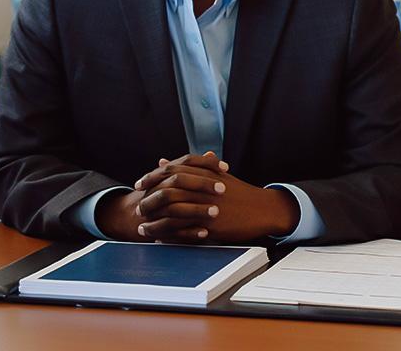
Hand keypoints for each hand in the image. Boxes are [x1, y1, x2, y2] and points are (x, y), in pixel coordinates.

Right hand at [94, 153, 226, 241]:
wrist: (134, 214)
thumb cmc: (164, 194)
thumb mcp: (177, 179)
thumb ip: (194, 169)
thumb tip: (211, 154)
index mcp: (165, 173)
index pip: (186, 161)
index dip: (206, 162)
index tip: (225, 168)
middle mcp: (157, 186)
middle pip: (179, 180)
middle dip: (202, 184)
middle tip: (223, 188)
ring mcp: (154, 207)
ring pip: (174, 206)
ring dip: (196, 210)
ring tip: (216, 212)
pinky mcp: (155, 227)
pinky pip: (172, 230)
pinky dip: (189, 232)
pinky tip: (205, 233)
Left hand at [134, 152, 299, 243]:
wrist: (262, 208)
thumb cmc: (238, 192)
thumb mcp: (214, 175)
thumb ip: (187, 168)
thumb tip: (162, 160)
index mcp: (203, 173)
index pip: (170, 171)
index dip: (152, 178)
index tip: (139, 184)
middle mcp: (203, 188)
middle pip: (167, 192)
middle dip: (149, 200)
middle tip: (138, 208)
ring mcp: (207, 206)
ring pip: (173, 214)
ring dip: (155, 222)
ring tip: (143, 229)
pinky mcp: (212, 225)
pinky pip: (186, 232)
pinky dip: (170, 236)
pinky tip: (161, 240)